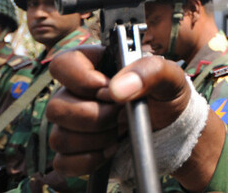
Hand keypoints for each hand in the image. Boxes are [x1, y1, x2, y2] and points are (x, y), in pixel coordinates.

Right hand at [45, 45, 191, 176]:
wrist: (172, 127)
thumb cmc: (166, 94)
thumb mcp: (169, 76)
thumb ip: (149, 71)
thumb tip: (116, 89)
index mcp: (94, 65)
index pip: (62, 64)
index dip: (81, 80)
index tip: (108, 91)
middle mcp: (76, 92)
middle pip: (56, 107)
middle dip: (96, 117)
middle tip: (122, 115)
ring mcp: (72, 122)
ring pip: (58, 137)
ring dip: (96, 139)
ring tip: (120, 130)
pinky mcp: (74, 150)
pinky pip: (63, 162)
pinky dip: (90, 161)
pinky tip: (111, 149)